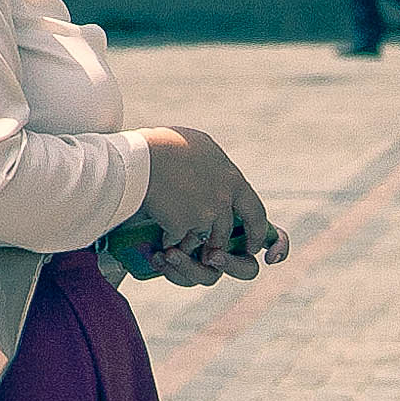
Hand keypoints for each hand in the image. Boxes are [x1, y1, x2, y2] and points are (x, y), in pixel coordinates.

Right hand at [138, 127, 284, 280]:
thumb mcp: (201, 147)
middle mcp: (224, 199)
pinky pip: (178, 242)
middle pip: (226, 232)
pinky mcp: (184, 226)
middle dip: (219, 247)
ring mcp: (205, 215)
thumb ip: (214, 166)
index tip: (252, 246)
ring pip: (202, 241)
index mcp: (232, 179)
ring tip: (175, 238)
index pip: (257, 212)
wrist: (142, 157)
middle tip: (210, 255)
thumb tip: (217, 170)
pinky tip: (159, 233)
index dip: (257, 232)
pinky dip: (169, 241)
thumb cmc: (166, 145)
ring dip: (190, 242)